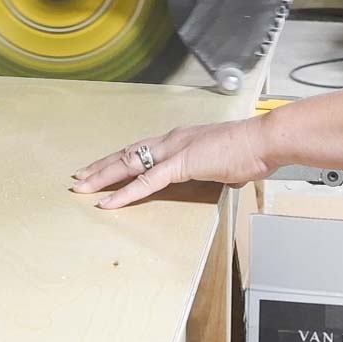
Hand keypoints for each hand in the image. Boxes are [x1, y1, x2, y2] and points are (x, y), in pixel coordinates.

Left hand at [71, 118, 274, 208]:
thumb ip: (215, 169)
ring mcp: (174, 151)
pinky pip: (146, 182)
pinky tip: (108, 201)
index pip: (142, 149)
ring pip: (129, 164)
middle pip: (127, 154)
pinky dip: (125, 193)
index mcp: (181, 139)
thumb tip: (221, 176)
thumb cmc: (251, 150)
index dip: (119, 158)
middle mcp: (172, 140)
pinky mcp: (181, 164)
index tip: (101, 167)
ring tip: (82, 188)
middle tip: (79, 178)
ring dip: (103, 177)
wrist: (263, 140)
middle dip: (101, 166)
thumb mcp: (224, 162)